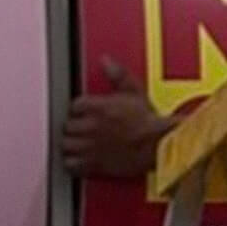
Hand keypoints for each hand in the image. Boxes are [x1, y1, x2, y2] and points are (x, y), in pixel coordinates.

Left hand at [63, 58, 175, 178]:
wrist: (160, 145)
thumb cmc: (150, 121)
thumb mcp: (135, 92)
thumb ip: (118, 75)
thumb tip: (106, 61)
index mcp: (98, 107)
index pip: (74, 105)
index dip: (80, 109)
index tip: (85, 112)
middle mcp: (90, 127)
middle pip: (67, 125)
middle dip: (73, 126)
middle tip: (82, 128)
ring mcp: (90, 147)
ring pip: (65, 144)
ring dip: (70, 143)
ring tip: (78, 142)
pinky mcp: (93, 164)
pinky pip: (70, 164)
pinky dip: (72, 162)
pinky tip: (79, 159)